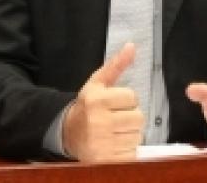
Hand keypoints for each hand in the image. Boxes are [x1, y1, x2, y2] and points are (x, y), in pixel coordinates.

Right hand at [63, 42, 143, 161]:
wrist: (67, 133)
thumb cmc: (87, 106)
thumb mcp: (98, 83)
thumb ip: (116, 65)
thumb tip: (132, 45)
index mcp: (96, 99)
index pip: (132, 97)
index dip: (127, 100)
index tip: (115, 103)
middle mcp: (98, 121)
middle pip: (138, 117)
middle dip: (130, 117)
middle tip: (117, 118)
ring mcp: (101, 143)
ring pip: (137, 136)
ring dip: (130, 134)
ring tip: (115, 132)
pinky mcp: (105, 160)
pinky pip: (132, 154)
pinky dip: (127, 150)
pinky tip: (115, 145)